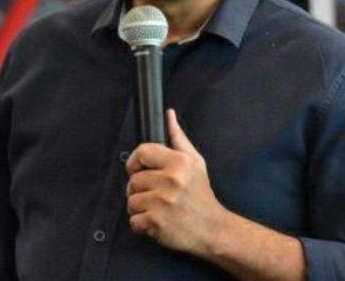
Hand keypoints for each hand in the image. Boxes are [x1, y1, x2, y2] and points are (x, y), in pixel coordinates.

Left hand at [125, 109, 229, 255]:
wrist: (213, 229)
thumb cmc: (201, 196)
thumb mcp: (195, 162)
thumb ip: (178, 138)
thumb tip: (169, 115)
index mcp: (179, 162)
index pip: (142, 152)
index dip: (135, 162)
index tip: (139, 170)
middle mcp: (171, 180)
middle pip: (133, 180)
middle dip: (140, 189)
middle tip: (156, 195)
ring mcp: (163, 202)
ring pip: (131, 201)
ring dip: (140, 208)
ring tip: (157, 209)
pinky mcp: (157, 222)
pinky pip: (133, 221)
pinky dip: (141, 225)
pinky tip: (156, 222)